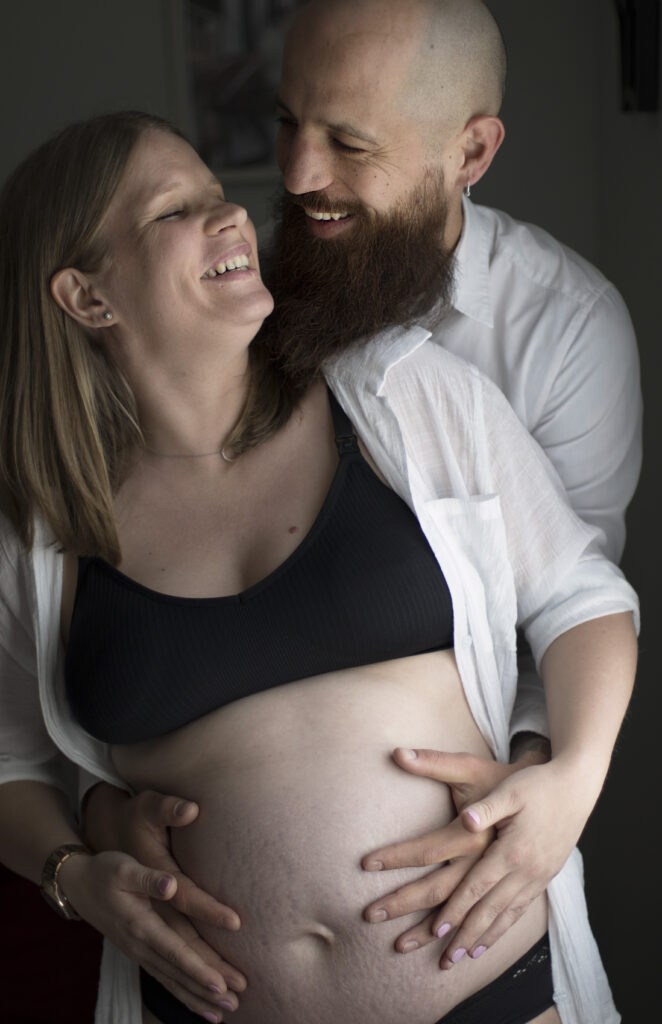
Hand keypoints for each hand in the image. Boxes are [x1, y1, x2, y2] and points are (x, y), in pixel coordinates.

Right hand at [82, 786, 244, 1014]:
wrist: (78, 885)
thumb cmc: (104, 872)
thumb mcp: (123, 868)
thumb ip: (148, 878)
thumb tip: (170, 885)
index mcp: (140, 925)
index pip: (174, 952)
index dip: (197, 969)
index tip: (220, 984)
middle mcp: (140, 945)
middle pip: (178, 973)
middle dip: (206, 990)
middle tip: (235, 1004)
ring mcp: (139, 953)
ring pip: (172, 981)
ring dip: (197, 998)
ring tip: (225, 1013)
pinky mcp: (140, 953)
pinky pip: (164, 978)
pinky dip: (183, 994)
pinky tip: (200, 1005)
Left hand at [363, 747, 579, 966]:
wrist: (575, 788)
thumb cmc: (536, 783)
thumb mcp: (508, 786)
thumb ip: (486, 805)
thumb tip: (465, 815)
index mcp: (510, 848)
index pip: (473, 883)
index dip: (450, 904)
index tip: (429, 922)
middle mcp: (523, 870)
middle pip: (483, 908)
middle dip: (454, 931)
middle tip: (427, 954)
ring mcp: (534, 878)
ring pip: (501, 917)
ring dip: (476, 939)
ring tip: (453, 959)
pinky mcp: (541, 879)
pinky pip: (517, 913)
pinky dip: (499, 932)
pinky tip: (483, 945)